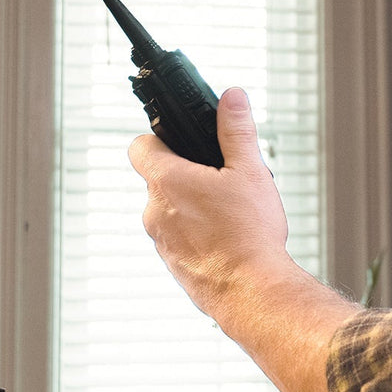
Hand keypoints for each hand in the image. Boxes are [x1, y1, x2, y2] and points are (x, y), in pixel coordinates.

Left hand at [128, 87, 290, 310]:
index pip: (139, 146)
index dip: (158, 139)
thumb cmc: (249, 236)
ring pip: (170, 211)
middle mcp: (154, 212)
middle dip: (187, 175)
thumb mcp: (250, 171)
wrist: (252, 293)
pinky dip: (197, 235)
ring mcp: (160, 242)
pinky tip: (227, 239)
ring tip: (229, 214)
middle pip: (159, 179)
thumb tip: (232, 98)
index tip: (181, 143)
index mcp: (167, 182)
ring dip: (192, 207)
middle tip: (221, 181)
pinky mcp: (172, 265)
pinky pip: (178, 239)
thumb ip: (237, 130)